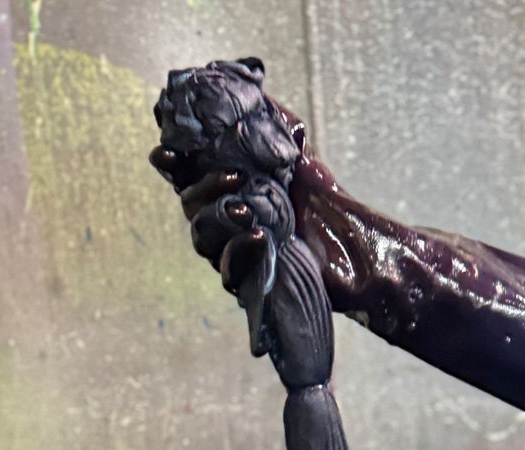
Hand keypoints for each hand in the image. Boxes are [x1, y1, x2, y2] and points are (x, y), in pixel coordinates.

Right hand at [149, 60, 324, 279]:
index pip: (189, 176)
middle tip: (232, 176)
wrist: (360, 259)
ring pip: (204, 239)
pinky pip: (232, 272)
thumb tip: (260, 88)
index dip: (172, 165)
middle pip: (192, 207)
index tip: (165, 151)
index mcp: (230, 192)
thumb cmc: (330, 214)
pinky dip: (240, 251)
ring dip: (219, 219)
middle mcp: (225, 224)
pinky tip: (257, 235)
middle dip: (201, 189)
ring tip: (242, 206)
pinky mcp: (250, 285)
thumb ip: (280, 131)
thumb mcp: (306, 164)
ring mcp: (234, 256)